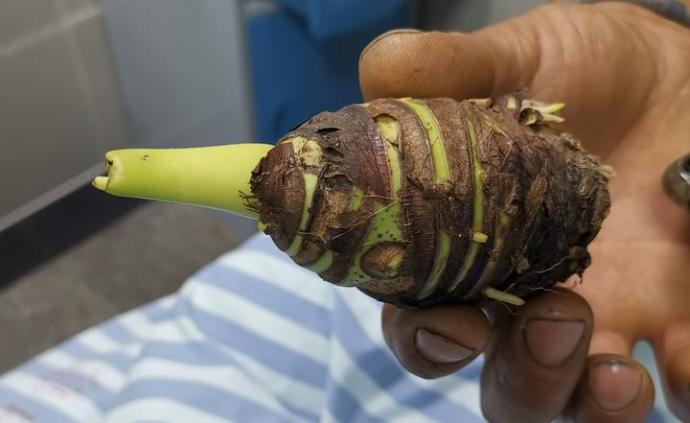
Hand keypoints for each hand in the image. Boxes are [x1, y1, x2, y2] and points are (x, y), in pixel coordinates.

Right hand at [359, 2, 689, 421]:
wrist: (675, 73)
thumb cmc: (586, 67)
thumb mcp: (520, 56)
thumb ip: (452, 68)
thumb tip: (380, 68)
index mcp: (473, 250)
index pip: (422, 317)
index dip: (424, 335)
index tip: (455, 322)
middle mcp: (528, 299)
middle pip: (503, 385)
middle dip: (520, 379)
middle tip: (553, 322)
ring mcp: (605, 317)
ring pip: (577, 403)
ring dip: (589, 406)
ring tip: (617, 371)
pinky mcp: (676, 319)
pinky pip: (677, 385)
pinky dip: (680, 387)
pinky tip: (684, 354)